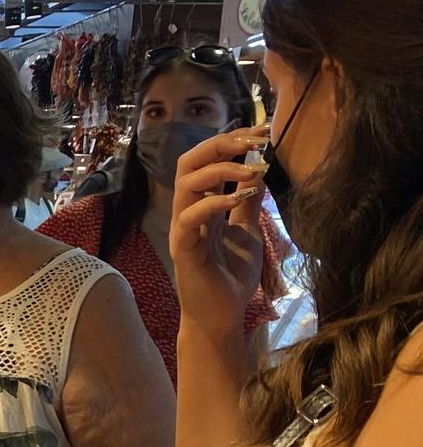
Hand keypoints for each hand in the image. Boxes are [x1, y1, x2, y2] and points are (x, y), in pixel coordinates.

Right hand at [171, 126, 269, 334]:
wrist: (222, 315)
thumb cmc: (231, 276)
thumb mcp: (248, 230)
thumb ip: (248, 203)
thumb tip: (259, 170)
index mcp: (203, 204)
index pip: (208, 160)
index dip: (232, 141)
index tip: (262, 131)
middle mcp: (189, 210)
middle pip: (189, 162)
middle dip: (221, 145)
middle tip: (254, 141)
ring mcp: (184, 229)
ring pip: (186, 184)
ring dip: (220, 170)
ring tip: (251, 171)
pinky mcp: (183, 249)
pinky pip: (189, 218)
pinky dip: (213, 202)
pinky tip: (239, 199)